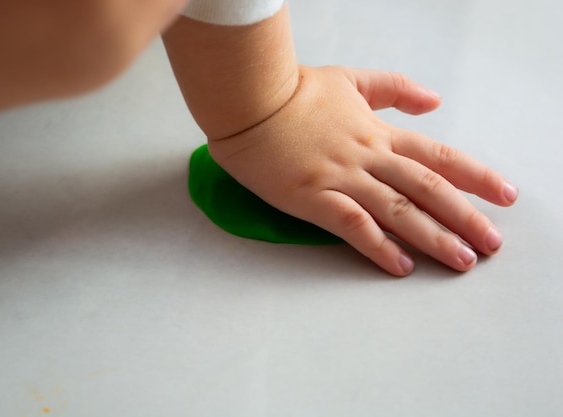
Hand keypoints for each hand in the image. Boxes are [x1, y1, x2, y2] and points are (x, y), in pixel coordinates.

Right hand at [208, 65, 517, 276]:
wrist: (249, 101)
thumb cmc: (295, 91)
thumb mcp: (351, 79)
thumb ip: (394, 87)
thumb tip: (434, 100)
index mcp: (377, 132)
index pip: (437, 156)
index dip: (476, 176)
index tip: (504, 195)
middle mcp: (368, 157)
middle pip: (427, 189)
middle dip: (465, 217)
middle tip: (492, 244)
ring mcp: (342, 178)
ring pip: (398, 210)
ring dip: (433, 237)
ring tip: (461, 260)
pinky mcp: (313, 197)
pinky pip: (353, 225)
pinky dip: (379, 246)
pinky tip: (401, 265)